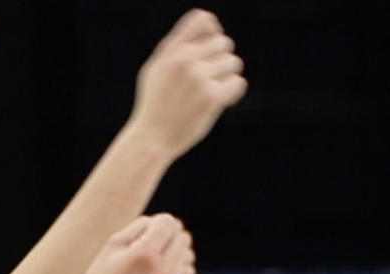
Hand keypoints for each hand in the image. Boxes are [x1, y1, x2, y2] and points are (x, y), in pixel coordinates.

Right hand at [60, 217, 195, 273]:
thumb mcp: (111, 246)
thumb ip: (140, 227)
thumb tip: (166, 224)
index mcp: (145, 253)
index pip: (169, 223)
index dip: (156, 224)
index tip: (144, 234)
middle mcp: (162, 271)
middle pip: (180, 239)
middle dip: (165, 240)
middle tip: (145, 250)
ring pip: (183, 259)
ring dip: (168, 259)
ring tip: (144, 271)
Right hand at [125, 10, 247, 158]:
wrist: (151, 138)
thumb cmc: (155, 104)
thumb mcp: (156, 69)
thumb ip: (177, 46)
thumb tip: (209, 22)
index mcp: (171, 50)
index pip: (203, 20)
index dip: (213, 31)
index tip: (210, 47)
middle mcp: (184, 60)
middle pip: (223, 43)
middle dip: (219, 60)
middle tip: (208, 79)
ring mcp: (199, 78)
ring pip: (233, 63)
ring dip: (226, 77)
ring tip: (209, 92)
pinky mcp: (212, 97)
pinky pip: (237, 83)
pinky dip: (231, 93)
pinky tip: (217, 101)